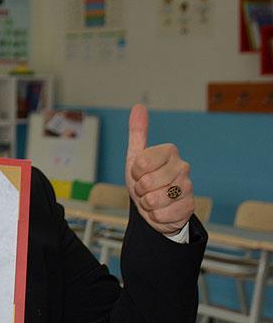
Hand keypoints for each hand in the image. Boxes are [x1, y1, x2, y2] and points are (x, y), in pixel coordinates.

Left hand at [124, 104, 194, 234]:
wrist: (156, 207)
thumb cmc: (145, 179)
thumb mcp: (136, 156)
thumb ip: (138, 132)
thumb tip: (138, 107)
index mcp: (169, 152)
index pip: (140, 163)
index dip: (134, 172)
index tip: (138, 173)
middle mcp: (182, 167)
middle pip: (146, 183)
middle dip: (139, 190)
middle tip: (145, 188)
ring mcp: (188, 187)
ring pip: (154, 199)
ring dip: (147, 204)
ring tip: (152, 198)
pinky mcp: (189, 207)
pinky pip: (161, 215)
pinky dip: (155, 216)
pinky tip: (161, 210)